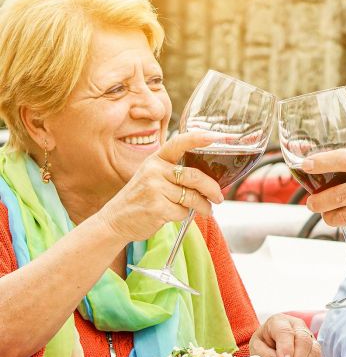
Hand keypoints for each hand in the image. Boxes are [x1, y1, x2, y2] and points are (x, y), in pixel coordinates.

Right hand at [97, 132, 223, 242]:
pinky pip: (183, 211)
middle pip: (194, 176)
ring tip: (206, 210)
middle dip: (212, 188)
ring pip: (192, 197)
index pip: (178, 143)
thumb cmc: (141, 198)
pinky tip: (176, 215)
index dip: (198, 138)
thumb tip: (209, 179)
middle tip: (218, 197)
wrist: (117, 220)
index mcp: (155, 160)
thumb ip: (174, 173)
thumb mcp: (153, 177)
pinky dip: (185, 215)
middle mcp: (154, 170)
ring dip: (204, 206)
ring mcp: (154, 189)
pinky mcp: (157, 207)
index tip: (215, 136)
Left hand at [249, 314, 320, 356]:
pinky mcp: (314, 347)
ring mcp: (308, 335)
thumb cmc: (264, 341)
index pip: (286, 332)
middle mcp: (296, 326)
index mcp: (279, 322)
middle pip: (303, 340)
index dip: (286, 349)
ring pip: (314, 349)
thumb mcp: (257, 346)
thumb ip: (265, 354)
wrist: (270, 339)